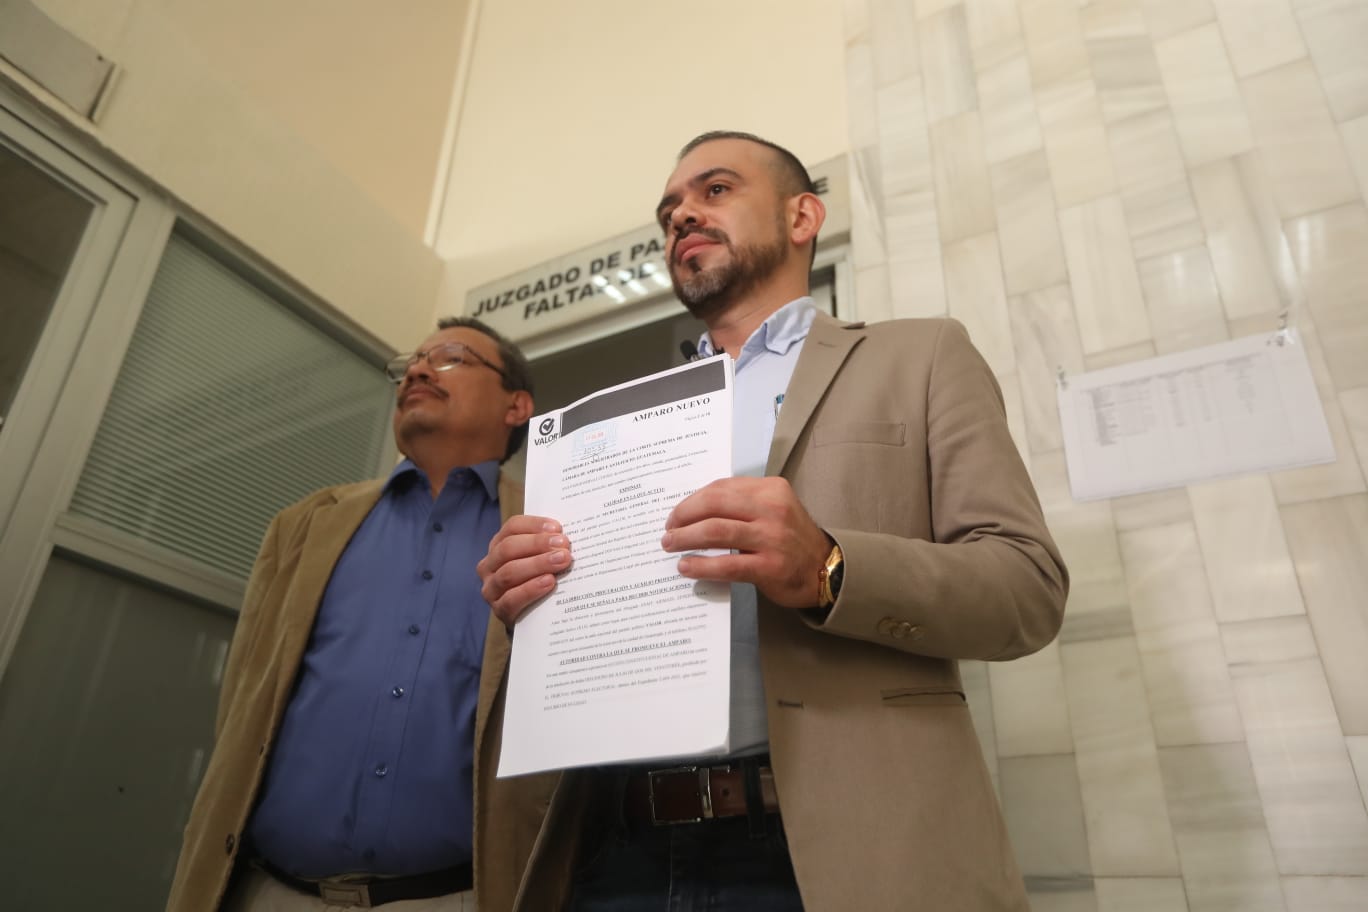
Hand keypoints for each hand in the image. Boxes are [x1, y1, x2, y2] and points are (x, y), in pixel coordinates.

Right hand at [477, 514, 571, 625]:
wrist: (533, 619)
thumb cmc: (540, 579)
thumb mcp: (541, 558)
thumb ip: (550, 546)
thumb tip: (567, 536)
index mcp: (499, 545)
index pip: (512, 527)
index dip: (534, 525)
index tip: (557, 528)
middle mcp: (489, 565)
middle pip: (509, 548)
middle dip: (538, 544)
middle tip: (564, 545)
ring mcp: (491, 589)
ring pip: (509, 573)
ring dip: (537, 565)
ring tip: (561, 561)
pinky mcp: (499, 610)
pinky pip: (511, 599)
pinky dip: (531, 589)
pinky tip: (549, 582)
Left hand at [661, 477, 831, 608]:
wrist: (827, 571)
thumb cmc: (793, 540)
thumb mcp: (775, 509)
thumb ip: (743, 504)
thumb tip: (696, 511)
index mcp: (771, 489)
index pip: (721, 487)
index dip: (693, 500)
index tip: (677, 513)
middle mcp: (772, 509)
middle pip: (714, 504)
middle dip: (684, 515)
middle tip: (668, 529)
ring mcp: (772, 537)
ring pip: (716, 531)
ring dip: (686, 537)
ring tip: (670, 545)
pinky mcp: (769, 566)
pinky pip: (727, 563)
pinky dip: (702, 565)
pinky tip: (686, 567)